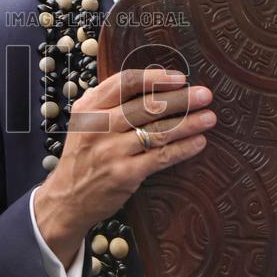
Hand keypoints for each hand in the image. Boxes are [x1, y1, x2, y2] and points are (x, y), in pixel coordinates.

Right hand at [34, 68, 214, 264]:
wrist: (67, 198)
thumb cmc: (82, 157)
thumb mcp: (84, 123)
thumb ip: (106, 102)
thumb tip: (147, 83)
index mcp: (89, 108)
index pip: (124, 83)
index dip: (155, 78)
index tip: (179, 78)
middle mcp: (99, 126)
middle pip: (146, 106)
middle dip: (180, 99)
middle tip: (205, 94)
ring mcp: (111, 151)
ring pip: (157, 131)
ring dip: (188, 123)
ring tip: (210, 117)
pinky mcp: (124, 174)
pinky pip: (160, 157)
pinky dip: (182, 149)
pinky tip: (199, 142)